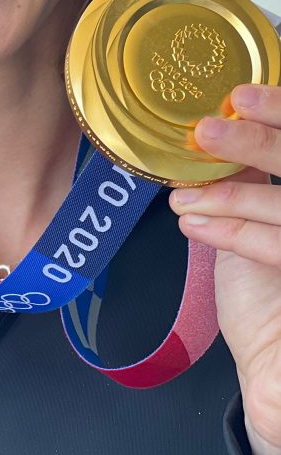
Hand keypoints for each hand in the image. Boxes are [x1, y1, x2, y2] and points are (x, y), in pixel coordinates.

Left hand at [170, 84, 280, 454]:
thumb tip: (219, 126)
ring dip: (229, 197)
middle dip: (258, 141)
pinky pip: (277, 246)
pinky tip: (194, 225)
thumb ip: (255, 174)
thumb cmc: (266, 285)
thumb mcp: (261, 215)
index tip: (240, 95)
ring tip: (183, 198)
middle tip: (206, 131)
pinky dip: (233, 232)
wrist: (273, 359)